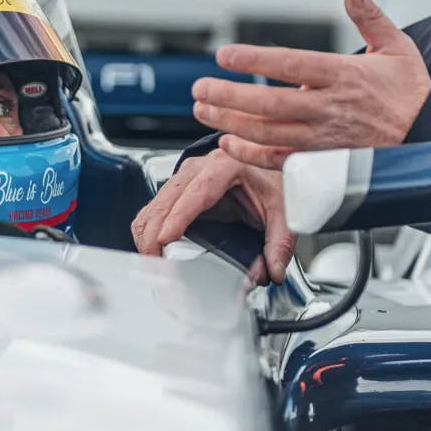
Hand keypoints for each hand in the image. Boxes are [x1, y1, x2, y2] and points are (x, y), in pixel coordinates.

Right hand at [131, 149, 295, 283]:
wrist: (262, 159)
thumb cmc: (269, 178)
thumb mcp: (282, 208)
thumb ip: (280, 242)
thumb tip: (273, 271)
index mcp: (225, 167)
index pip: (195, 194)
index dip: (177, 218)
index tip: (165, 239)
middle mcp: (198, 169)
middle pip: (165, 201)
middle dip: (154, 235)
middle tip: (158, 265)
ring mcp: (182, 178)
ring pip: (153, 206)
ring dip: (147, 235)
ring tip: (154, 262)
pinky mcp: (176, 191)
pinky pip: (153, 210)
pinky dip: (148, 231)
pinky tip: (154, 249)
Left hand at [193, 0, 430, 169]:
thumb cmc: (409, 93)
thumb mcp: (396, 46)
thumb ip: (367, 14)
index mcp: (344, 75)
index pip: (291, 66)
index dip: (254, 62)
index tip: (224, 55)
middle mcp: (330, 108)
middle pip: (269, 104)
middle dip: (229, 96)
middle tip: (199, 88)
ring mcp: (324, 139)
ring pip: (267, 133)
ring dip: (230, 122)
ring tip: (203, 110)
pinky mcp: (322, 162)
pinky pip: (279, 160)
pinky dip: (250, 154)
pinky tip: (227, 143)